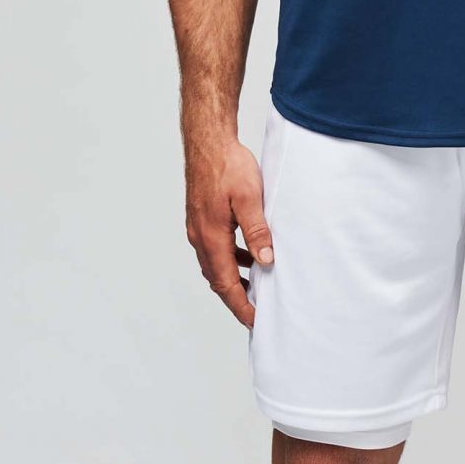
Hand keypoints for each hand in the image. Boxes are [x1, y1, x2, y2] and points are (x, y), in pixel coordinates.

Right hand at [185, 138, 273, 327]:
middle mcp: (200, 237)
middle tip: (257, 313)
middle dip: (236, 299)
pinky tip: (248, 257)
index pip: (226, 283)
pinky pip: (215, 250)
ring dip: (233, 280)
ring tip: (256, 289)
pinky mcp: (202, 220)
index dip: (241, 306)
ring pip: (215, 266)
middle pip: (218, 280)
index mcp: (211, 237)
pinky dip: (230, 261)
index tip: (255, 322)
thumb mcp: (249, 198)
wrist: (208, 142)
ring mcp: (198, 228)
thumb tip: (266, 261)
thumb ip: (257, 231)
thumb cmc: (228, 166)